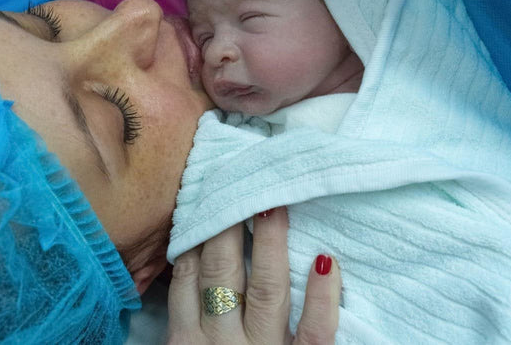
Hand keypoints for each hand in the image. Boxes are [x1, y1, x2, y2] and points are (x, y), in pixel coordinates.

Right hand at [167, 207, 340, 343]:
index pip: (188, 274)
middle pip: (222, 271)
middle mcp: (220, 341)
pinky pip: (313, 332)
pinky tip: (325, 261)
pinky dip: (321, 297)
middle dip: (229, 223)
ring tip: (274, 203)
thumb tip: (191, 254)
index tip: (210, 198)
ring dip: (270, 242)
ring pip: (267, 290)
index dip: (199, 232)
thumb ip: (186, 311)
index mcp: (186, 339)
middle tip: (239, 181)